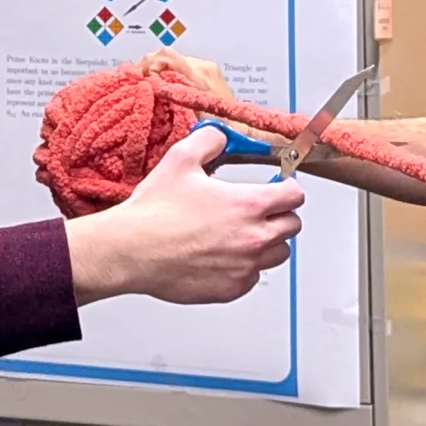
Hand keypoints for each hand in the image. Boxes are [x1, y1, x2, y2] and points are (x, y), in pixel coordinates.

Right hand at [66, 126, 304, 304]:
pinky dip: (246, 268)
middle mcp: (253, 237)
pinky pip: (253, 278)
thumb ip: (209, 141)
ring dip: (269, 243)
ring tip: (245, 234)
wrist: (130, 251)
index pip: (295, 196)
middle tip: (262, 210)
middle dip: (281, 215)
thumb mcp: (181, 159)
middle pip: (292, 226)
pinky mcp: (230, 289)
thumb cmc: (153, 212)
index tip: (280, 187)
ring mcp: (244, 266)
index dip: (288, 188)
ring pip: (278, 255)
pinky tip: (226, 257)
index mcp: (248, 204)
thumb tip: (222, 137)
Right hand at [139, 49, 279, 164]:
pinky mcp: (207, 73)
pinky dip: (169, 75)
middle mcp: (204, 68)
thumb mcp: (191, 118)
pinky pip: (181, 67)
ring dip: (159, 71)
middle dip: (149, 68)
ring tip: (149, 87)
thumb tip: (150, 85)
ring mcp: (207, 69)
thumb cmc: (221, 130)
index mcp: (199, 76)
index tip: (139, 79)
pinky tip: (164, 89)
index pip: (165, 55)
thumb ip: (169, 97)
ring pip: (172, 61)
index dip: (147, 65)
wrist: (244, 132)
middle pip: (166, 55)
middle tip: (139, 84)